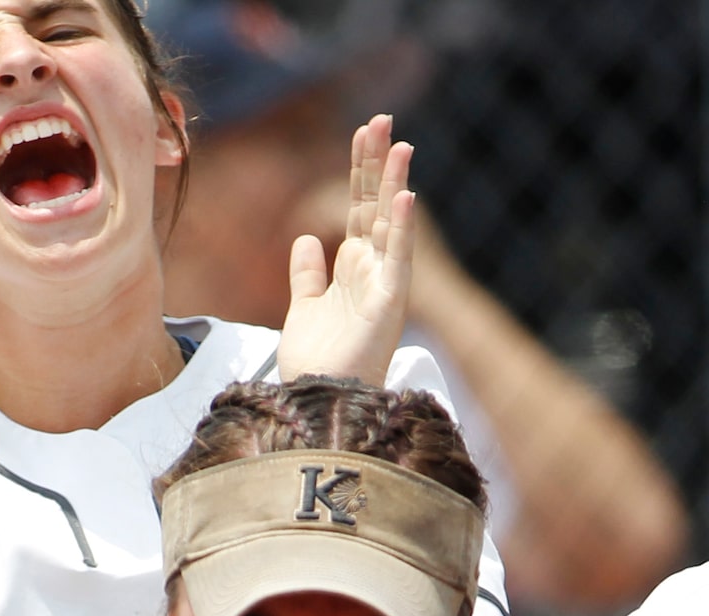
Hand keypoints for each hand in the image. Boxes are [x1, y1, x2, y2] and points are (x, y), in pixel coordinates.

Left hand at [274, 115, 416, 386]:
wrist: (318, 402)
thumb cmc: (316, 363)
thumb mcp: (304, 309)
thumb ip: (308, 275)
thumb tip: (307, 238)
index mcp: (353, 267)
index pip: (359, 207)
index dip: (360, 171)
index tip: (362, 133)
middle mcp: (372, 271)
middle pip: (375, 206)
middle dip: (377, 163)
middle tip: (380, 119)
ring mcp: (383, 286)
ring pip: (390, 225)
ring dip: (395, 185)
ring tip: (400, 145)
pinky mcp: (389, 306)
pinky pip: (397, 261)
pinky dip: (400, 230)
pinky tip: (403, 198)